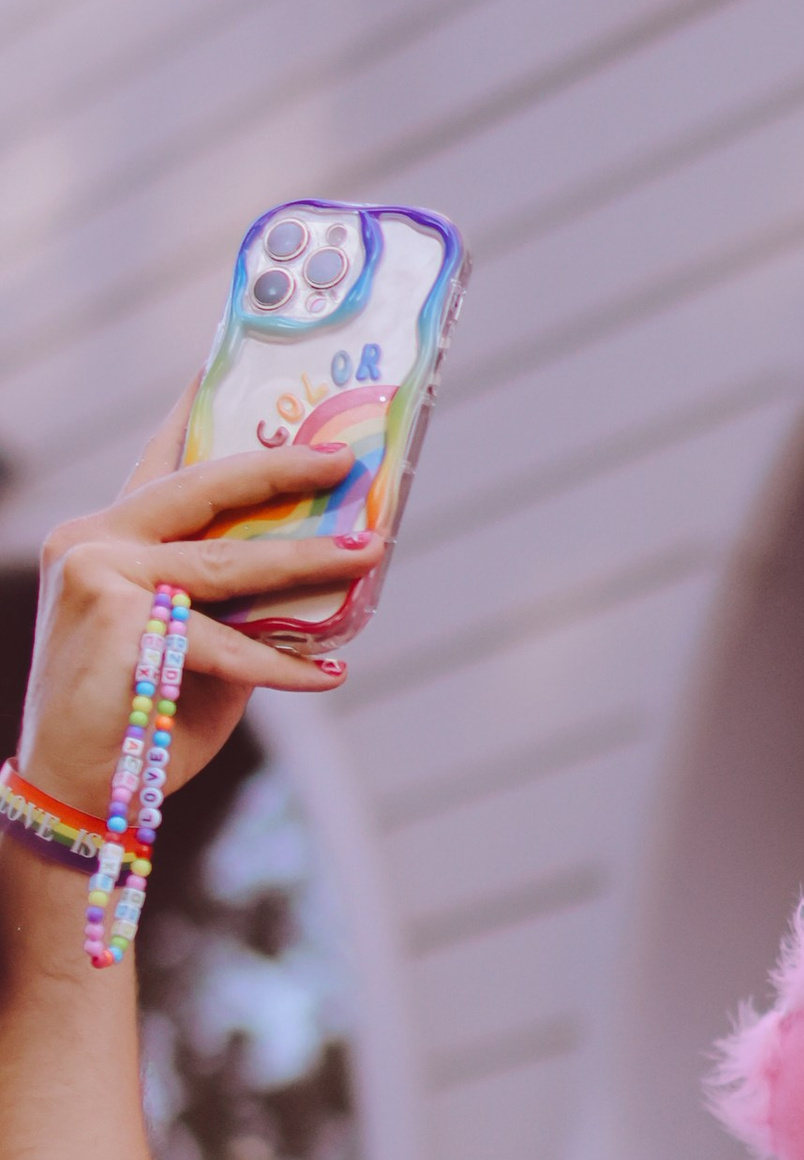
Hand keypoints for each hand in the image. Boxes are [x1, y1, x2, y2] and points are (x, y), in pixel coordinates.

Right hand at [15, 393, 377, 815]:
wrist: (76, 791)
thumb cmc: (141, 718)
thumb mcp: (195, 645)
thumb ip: (235, 601)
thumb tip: (320, 569)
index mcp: (104, 536)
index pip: (161, 462)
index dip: (199, 412)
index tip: (236, 367)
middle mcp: (93, 540)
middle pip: (205, 491)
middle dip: (283, 471)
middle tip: (345, 459)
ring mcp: (100, 575)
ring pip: (229, 564)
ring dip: (311, 560)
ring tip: (370, 552)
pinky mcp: (121, 623)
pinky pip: (226, 642)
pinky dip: (283, 665)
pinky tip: (331, 673)